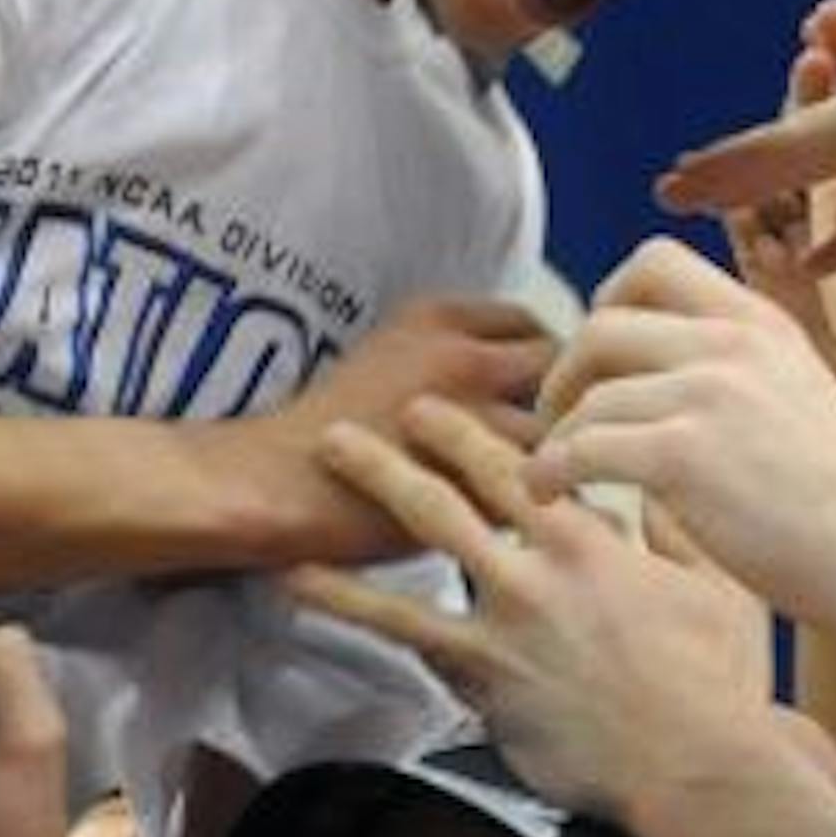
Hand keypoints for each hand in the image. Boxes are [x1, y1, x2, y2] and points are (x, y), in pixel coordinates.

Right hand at [234, 296, 556, 565]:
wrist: (272, 483)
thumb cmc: (323, 433)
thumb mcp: (385, 359)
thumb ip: (449, 360)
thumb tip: (509, 380)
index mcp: (436, 317)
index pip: (530, 323)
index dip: (541, 363)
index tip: (536, 395)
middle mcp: (463, 357)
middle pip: (558, 367)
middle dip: (563, 402)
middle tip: (554, 442)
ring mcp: (471, 417)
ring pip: (558, 427)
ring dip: (562, 453)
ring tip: (550, 483)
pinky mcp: (472, 480)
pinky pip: (538, 483)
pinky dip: (544, 499)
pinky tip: (534, 518)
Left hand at [287, 396, 770, 828]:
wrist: (697, 764)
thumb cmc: (717, 680)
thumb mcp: (715, 585)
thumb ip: (672, 531)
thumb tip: (654, 490)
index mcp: (587, 542)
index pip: (511, 467)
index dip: (463, 432)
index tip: (427, 409)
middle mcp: (531, 576)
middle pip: (442, 503)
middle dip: (388, 460)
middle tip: (340, 436)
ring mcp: (500, 635)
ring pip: (404, 582)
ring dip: (349, 544)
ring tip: (295, 531)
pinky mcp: (484, 689)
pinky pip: (413, 646)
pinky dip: (357, 617)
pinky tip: (309, 600)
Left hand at [530, 239, 835, 632]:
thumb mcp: (801, 396)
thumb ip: (739, 371)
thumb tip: (668, 374)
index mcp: (760, 323)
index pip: (653, 262)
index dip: (604, 302)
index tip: (596, 358)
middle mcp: (733, 344)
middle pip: (603, 323)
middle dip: (564, 373)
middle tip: (558, 420)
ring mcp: (708, 394)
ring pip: (587, 395)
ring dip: (555, 436)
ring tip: (552, 474)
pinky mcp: (682, 455)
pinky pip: (581, 448)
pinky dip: (551, 472)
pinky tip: (552, 495)